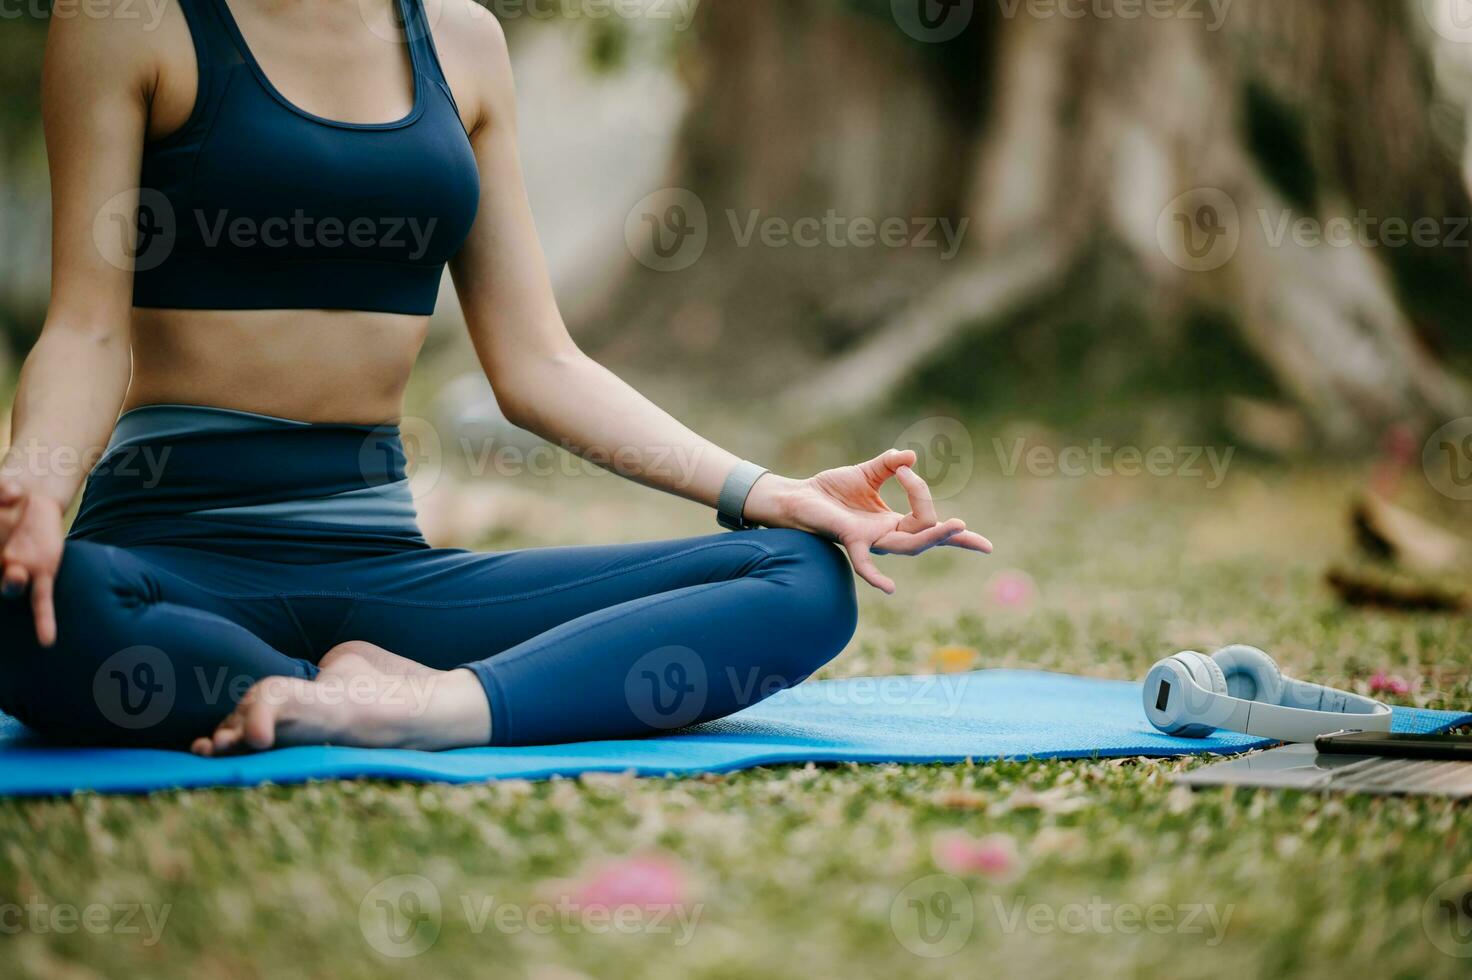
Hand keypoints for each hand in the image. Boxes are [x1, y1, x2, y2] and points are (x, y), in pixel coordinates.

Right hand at [0, 480, 64, 646]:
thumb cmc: (6, 494)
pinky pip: (40, 599)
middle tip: (10, 569)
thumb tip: (15, 493)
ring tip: (16, 576)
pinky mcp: (42, 572)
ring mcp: (15, 569)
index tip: (4, 541)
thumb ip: (4, 487)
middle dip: (1, 576)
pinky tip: (47, 640)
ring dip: (10, 583)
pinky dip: (44, 620)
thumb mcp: (2, 485)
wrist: (29, 498)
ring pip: (10, 584)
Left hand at [744, 449, 991, 593]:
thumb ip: (889, 464)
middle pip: (925, 537)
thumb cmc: (831, 491)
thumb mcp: (866, 472)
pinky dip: (877, 578)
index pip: (928, 522)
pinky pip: (865, 563)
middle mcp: (885, 536)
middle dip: (949, 534)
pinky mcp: (851, 540)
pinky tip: (891, 590)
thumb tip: (911, 456)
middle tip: (969, 531)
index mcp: (892, 522)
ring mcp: (871, 541)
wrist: (798, 497)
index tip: (907, 469)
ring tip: (957, 527)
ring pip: (909, 546)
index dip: (939, 511)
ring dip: (932, 536)